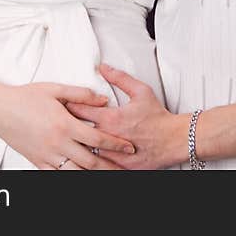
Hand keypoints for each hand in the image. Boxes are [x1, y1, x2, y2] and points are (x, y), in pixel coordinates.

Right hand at [0, 82, 133, 169]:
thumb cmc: (25, 98)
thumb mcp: (55, 90)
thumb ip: (81, 94)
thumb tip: (103, 100)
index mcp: (64, 124)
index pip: (97, 139)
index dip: (116, 144)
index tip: (128, 147)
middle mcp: (57, 143)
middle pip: (91, 161)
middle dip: (111, 165)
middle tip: (125, 166)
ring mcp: (47, 156)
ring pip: (76, 172)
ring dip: (94, 174)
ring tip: (108, 174)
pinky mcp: (38, 162)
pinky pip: (58, 175)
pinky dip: (72, 177)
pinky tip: (82, 175)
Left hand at [66, 64, 185, 169]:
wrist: (175, 139)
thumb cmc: (158, 116)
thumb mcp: (141, 91)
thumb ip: (119, 78)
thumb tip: (103, 67)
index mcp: (112, 118)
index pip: (80, 111)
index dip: (68, 106)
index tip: (62, 105)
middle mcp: (110, 137)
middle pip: (78, 133)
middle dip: (69, 127)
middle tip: (60, 123)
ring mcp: (114, 155)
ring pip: (87, 152)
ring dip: (79, 145)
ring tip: (70, 140)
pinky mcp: (120, 167)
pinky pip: (100, 166)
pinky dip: (93, 161)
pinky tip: (87, 157)